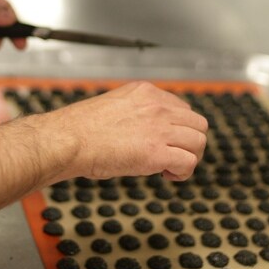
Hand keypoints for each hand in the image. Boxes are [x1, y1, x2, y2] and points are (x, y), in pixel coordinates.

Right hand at [42, 81, 207, 181]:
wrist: (68, 140)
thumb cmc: (80, 130)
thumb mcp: (113, 106)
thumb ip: (135, 113)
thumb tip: (143, 132)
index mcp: (146, 92)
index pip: (183, 108)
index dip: (179, 129)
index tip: (167, 141)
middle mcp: (158, 106)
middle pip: (198, 124)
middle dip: (190, 143)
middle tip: (175, 156)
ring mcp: (159, 128)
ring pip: (199, 142)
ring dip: (190, 158)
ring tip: (171, 168)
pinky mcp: (157, 152)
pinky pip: (189, 162)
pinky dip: (183, 173)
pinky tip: (167, 175)